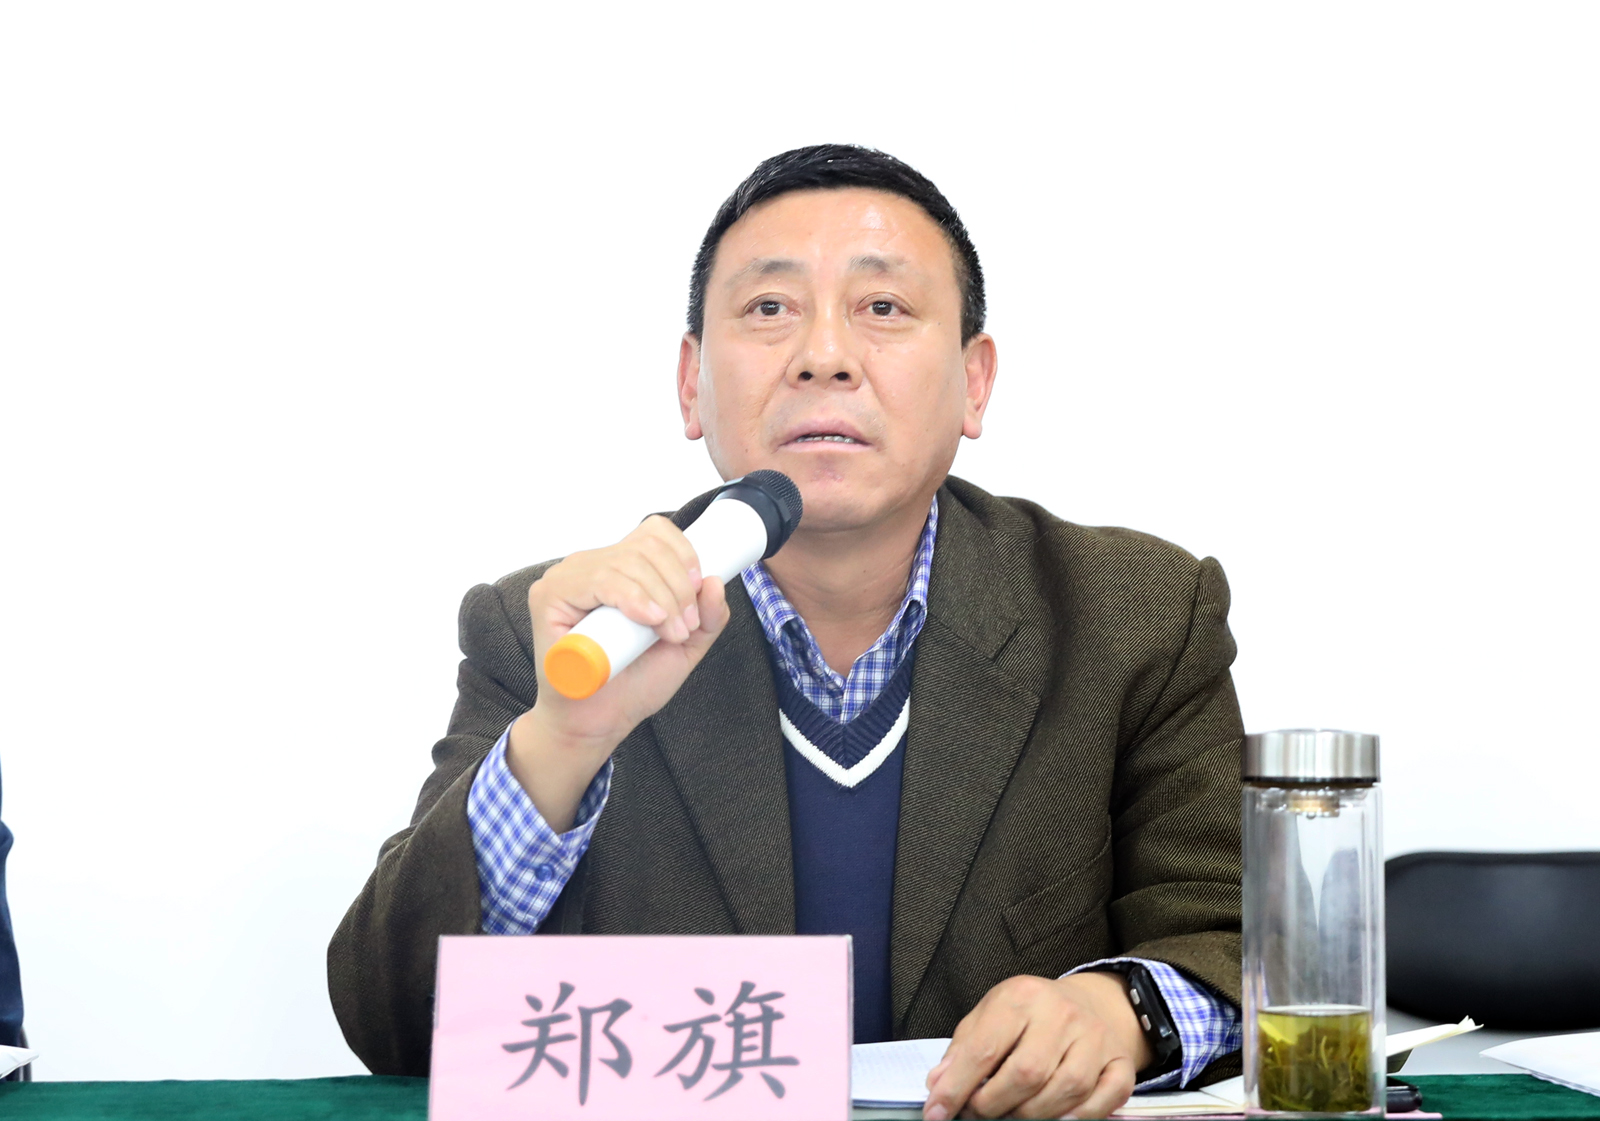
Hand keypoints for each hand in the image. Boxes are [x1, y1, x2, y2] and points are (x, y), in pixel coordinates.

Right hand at [507, 515, 730, 829]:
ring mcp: (567, 577)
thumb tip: (714, 580)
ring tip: (671, 633)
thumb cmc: (633, 682)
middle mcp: (591, 564)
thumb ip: (707, 617)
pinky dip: (632, 598)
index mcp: (620, 566)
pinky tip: (650, 620)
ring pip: (627, 563)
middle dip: (677, 586)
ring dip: (661, 598)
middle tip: (686, 627)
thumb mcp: (684, 646)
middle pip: (646, 548)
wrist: (598, 722)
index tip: (699, 591)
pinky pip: (599, 580)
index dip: (683, 554)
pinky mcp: (549, 595)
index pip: (654, 532)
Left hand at [922, 972, 1151, 1119]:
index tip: (936, 1112)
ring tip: (1010, 1116)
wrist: (1088, 1002)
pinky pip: (1104, 1099)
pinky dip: (1080, 1117)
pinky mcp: (1120, 1061)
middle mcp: (1062, 1013)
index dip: (957, 1087)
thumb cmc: (1032, 1013)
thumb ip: (964, 1048)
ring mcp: (1095, 1038)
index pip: (984, 1049)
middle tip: (977, 1114)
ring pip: (1065, 1091)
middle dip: (993, 1106)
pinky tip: (1057, 1118)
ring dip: (1032, 1115)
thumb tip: (939, 1086)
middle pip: (1026, 1074)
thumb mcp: (992, 1014)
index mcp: (1022, 996)